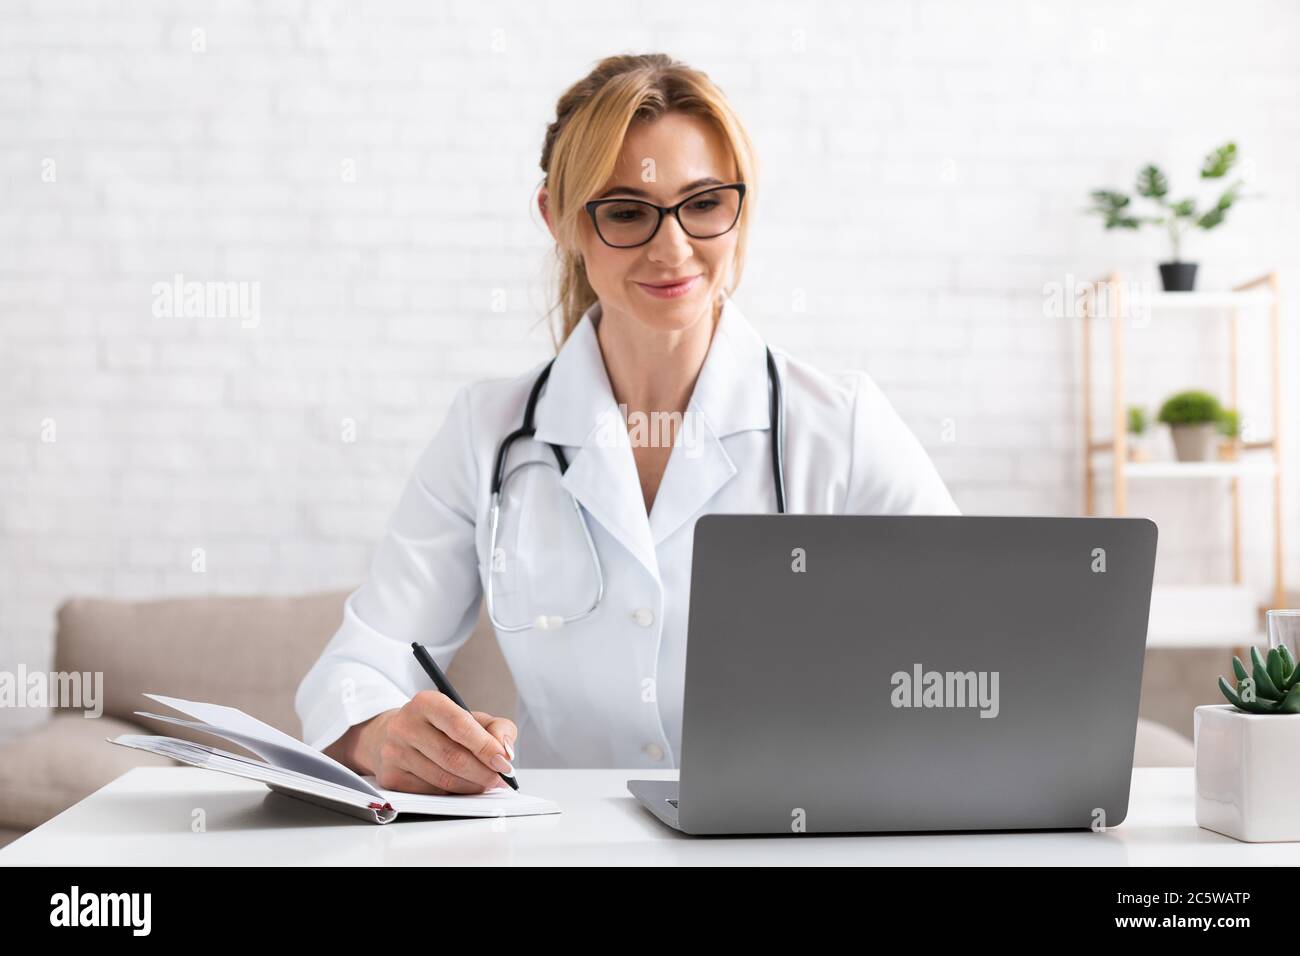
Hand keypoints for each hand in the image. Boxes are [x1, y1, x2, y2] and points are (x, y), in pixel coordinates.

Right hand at [356, 691, 516, 794]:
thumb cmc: (441, 726)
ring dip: (471, 786)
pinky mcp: (391, 777)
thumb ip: (497, 728)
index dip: (486, 747)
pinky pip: (431, 792)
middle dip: (483, 772)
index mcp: (426, 702)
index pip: (460, 726)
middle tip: (500, 779)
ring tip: (484, 783)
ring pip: (443, 779)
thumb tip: (506, 752)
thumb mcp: (471, 717)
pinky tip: (461, 786)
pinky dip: (453, 794)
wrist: (394, 735)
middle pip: (453, 757)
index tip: (504, 762)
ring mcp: (394, 753)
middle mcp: (405, 725)